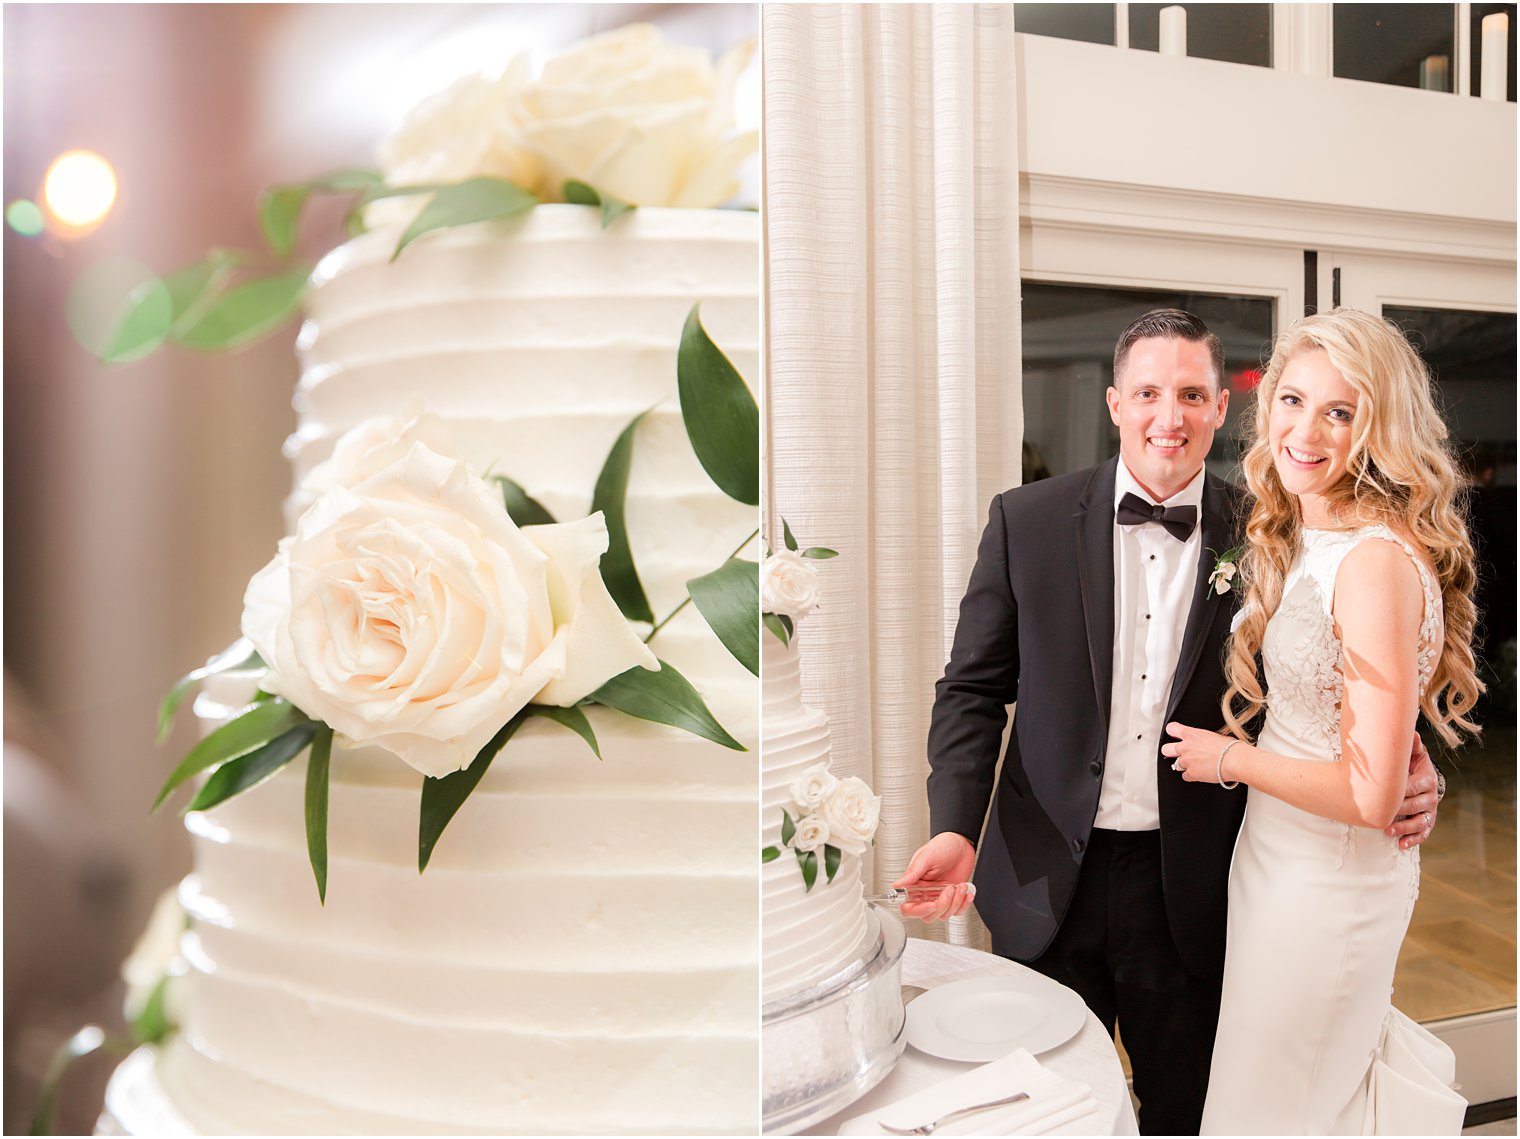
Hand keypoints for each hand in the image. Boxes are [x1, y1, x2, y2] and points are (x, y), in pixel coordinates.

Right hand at [894, 832, 975, 920]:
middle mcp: (926, 893)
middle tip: (949, 888)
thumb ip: (912, 873)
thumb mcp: (926, 857)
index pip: (908, 907)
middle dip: (942, 905)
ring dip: (955, 902)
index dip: (918, 910)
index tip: (932, 904)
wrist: (962, 844)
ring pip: (943, 914)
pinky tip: (966, 892)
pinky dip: (964, 904)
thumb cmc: (943, 846)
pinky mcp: (953, 898)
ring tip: (959, 886)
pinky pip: (957, 912)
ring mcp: (939, 897)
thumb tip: (897, 886)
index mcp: (915, 884)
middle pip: (927, 915)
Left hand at [1162, 722, 1236, 783]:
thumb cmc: (1230, 748)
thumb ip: (1202, 738)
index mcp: (1191, 734)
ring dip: (1184, 765)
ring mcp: (1187, 761)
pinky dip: (1191, 776)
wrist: (1235, 760)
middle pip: (1166, 749)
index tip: (1175, 736)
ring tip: (1196, 765)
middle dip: (1170, 751)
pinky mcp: (1191, 773)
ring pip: (1175, 765)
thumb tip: (1203, 742)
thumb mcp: (1213, 736)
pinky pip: (1185, 776)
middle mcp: (1185, 747)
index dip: (1172, 733)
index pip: (1171, 729)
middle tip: (1178, 754)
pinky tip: (1200, 773)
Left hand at [1387, 734, 1438, 850]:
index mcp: (1427, 779)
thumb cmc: (1409, 764)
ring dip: (1404, 828)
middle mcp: (1431, 796)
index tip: (1383, 796)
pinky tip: (1401, 845)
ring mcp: (1429, 810)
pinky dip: (1413, 840)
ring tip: (1387, 831)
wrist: (1420, 776)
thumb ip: (1411, 746)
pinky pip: (1423, 833)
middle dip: (1399, 811)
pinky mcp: (1427, 821)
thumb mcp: (1411, 753)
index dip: (1399, 792)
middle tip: (1381, 816)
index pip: (1413, 786)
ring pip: (1419, 822)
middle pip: (1415, 806)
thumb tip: (1412, 733)